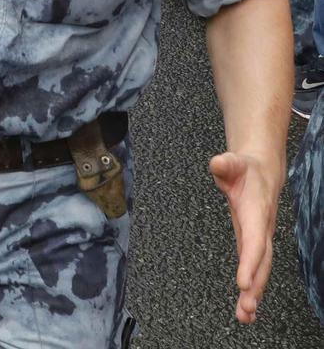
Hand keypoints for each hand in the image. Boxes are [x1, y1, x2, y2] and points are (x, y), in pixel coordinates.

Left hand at [210, 150, 282, 322]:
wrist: (261, 173)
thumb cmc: (244, 170)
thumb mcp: (232, 163)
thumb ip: (225, 164)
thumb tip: (218, 163)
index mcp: (256, 213)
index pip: (254, 241)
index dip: (250, 262)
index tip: (243, 283)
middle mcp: (261, 230)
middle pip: (261, 262)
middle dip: (255, 286)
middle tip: (246, 308)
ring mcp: (258, 239)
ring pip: (260, 270)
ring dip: (254, 293)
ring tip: (245, 316)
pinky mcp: (253, 244)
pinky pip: (254, 268)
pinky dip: (252, 288)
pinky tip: (247, 308)